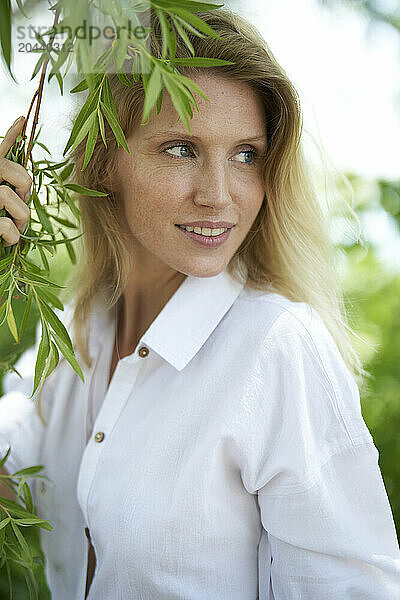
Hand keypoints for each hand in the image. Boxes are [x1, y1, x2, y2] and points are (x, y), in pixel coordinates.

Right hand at [0, 116, 31, 246]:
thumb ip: (6, 190)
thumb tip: (24, 192)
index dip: (12, 135)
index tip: (23, 120)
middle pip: (17, 174)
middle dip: (27, 192)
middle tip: (23, 207)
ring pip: (11, 199)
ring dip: (21, 220)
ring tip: (14, 230)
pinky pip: (5, 225)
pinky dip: (12, 238)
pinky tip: (6, 243)